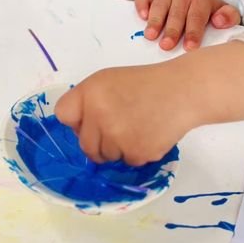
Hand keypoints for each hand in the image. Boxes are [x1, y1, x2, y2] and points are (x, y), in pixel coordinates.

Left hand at [54, 63, 196, 163]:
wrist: (181, 92)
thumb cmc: (143, 84)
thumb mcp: (107, 81)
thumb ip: (86, 101)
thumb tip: (78, 129)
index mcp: (89, 92)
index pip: (63, 115)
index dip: (76, 120)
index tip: (89, 120)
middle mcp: (98, 115)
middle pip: (84, 145)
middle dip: (98, 141)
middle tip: (118, 127)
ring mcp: (117, 136)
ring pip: (106, 156)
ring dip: (118, 148)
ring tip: (137, 127)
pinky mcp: (136, 153)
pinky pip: (126, 161)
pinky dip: (136, 152)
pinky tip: (148, 134)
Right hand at [135, 0, 239, 51]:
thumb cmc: (207, 14)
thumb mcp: (223, 13)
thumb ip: (229, 16)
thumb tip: (220, 21)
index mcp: (200, 0)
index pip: (197, 16)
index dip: (193, 32)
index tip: (190, 47)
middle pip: (177, 12)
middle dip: (172, 30)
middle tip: (167, 45)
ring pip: (160, 4)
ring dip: (155, 20)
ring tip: (151, 36)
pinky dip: (141, 4)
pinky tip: (142, 16)